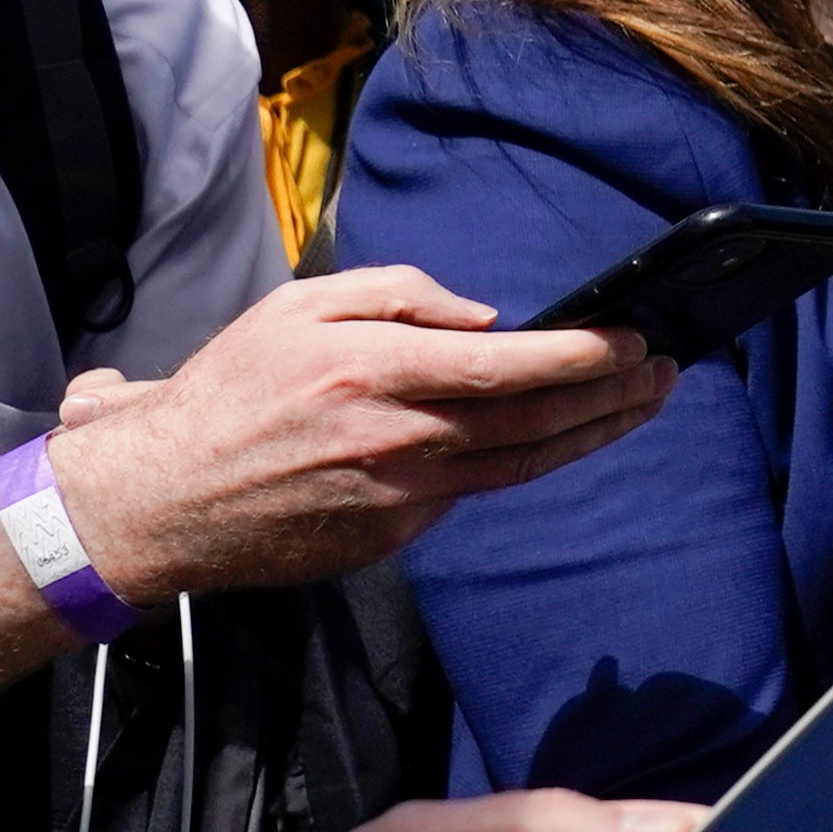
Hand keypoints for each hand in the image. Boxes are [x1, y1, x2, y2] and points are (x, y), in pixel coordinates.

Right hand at [45, 266, 674, 602]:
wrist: (165, 501)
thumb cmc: (229, 393)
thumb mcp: (299, 308)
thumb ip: (398, 295)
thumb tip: (487, 318)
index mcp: (375, 372)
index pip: (509, 367)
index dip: (584, 356)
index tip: (636, 341)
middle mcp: (400, 439)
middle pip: (536, 422)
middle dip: (614, 395)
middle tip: (667, 371)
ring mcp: (403, 497)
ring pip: (523, 465)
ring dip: (593, 433)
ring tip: (642, 402)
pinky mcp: (396, 536)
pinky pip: (473, 492)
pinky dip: (522, 463)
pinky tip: (557, 437)